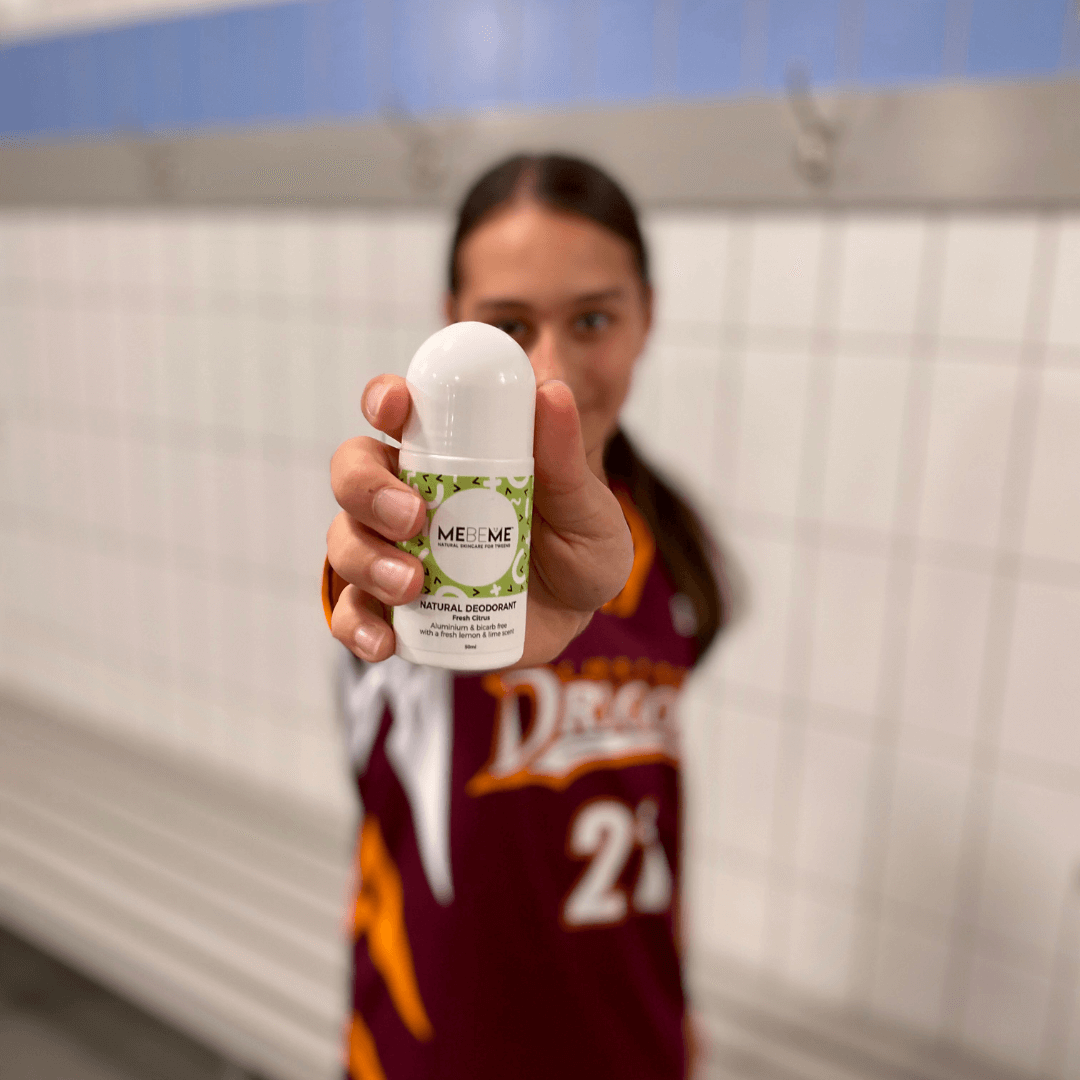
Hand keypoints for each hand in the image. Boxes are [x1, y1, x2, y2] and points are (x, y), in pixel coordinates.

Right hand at [326, 374, 633, 667]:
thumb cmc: (580, 547)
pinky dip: (355, 626)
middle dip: (366, 489)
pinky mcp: (393, 609)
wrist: (580, 618)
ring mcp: (393, 552)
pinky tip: (383, 640)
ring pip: (345, 540)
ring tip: (413, 584)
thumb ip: (566, 459)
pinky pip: (351, 614)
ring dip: (365, 559)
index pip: (396, 413)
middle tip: (413, 518)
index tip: (393, 410)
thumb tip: (553, 392)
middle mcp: (406, 496)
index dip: (382, 400)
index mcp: (447, 455)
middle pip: (353, 474)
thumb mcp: (585, 506)